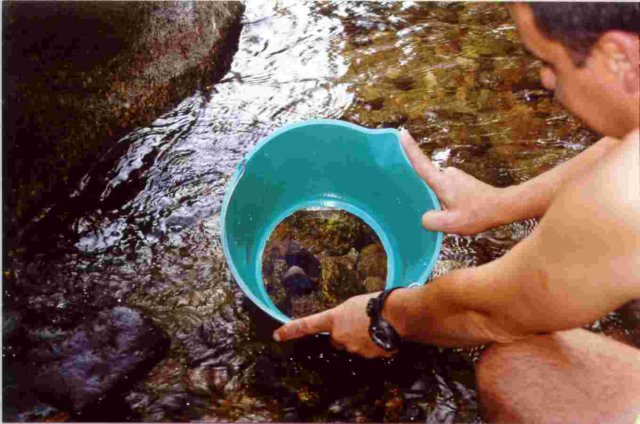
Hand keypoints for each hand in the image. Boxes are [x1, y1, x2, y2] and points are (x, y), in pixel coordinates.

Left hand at [272, 292, 395, 358]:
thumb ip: (344, 317)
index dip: (291, 330)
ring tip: (375, 326)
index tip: (277, 335)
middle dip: (344, 334)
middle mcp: (339, 336)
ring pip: (352, 346)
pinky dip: (373, 345)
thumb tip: (348, 326)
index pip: (307, 325)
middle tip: (360, 323)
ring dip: (360, 339)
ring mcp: (352, 348)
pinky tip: (382, 334)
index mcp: (334, 319)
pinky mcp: (367, 356)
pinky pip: (367, 351)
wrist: (396, 315)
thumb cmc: (376, 303)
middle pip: (336, 339)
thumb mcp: (353, 305)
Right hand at [400, 129, 506, 234]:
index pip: (421, 163)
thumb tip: (425, 217)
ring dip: (442, 201)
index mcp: (442, 182)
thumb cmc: (477, 214)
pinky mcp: (463, 181)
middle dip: (429, 196)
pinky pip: (448, 190)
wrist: (503, 206)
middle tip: (443, 214)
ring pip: (439, 189)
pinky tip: (460, 212)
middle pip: (428, 182)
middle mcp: (448, 174)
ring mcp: (456, 176)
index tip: (402, 133)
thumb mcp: (450, 223)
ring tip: (456, 215)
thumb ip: (431, 220)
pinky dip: (449, 200)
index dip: (410, 148)